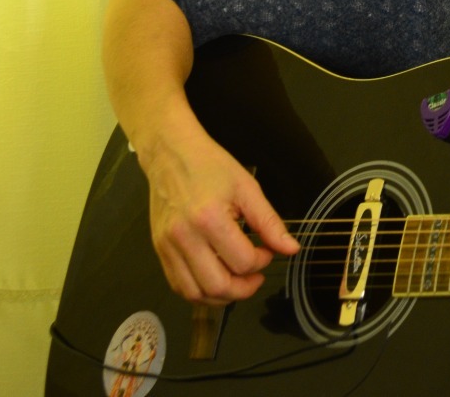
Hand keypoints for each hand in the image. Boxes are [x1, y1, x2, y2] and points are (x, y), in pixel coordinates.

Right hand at [143, 124, 298, 304]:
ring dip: (222, 296)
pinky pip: (178, 285)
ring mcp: (167, 246)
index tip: (267, 251)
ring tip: (238, 282)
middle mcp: (184, 237)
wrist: (171, 154)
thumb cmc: (210, 166)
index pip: (243, 261)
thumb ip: (269, 222)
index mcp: (209, 219)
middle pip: (218, 286)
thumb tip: (291, 249)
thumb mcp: (247, 188)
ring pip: (195, 294)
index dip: (262, 261)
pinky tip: (215, 279)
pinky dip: (200, 291)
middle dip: (244, 288)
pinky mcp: (159, 250)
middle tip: (256, 276)